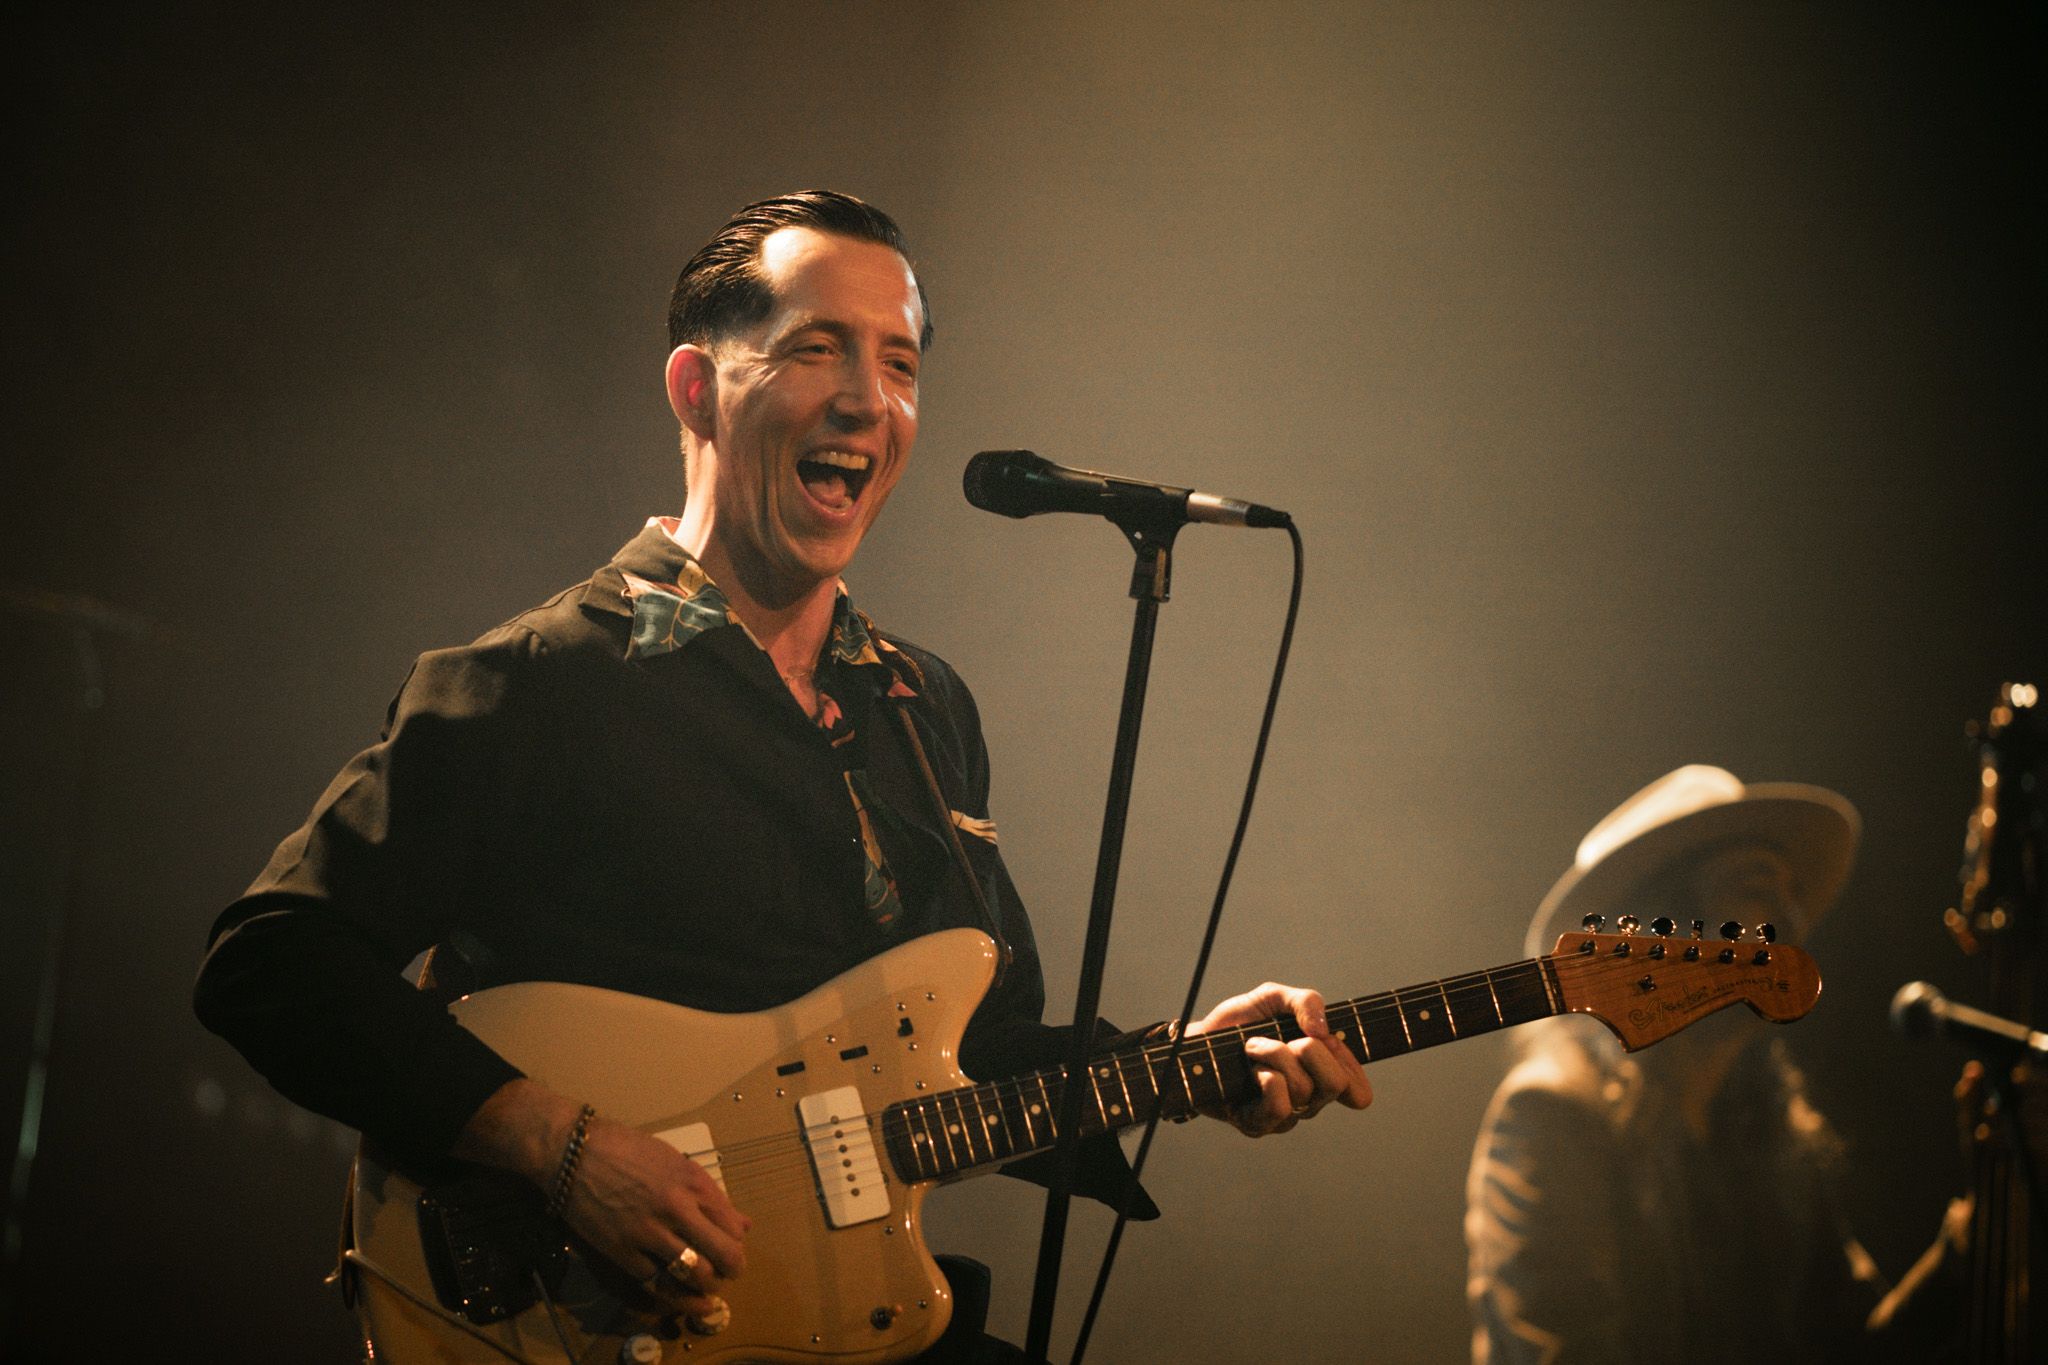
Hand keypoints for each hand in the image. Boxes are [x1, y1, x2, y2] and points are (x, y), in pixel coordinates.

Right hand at [567, 1116, 749, 1320]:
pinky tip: (684, 1299)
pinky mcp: (621, 1251)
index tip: (731, 1248)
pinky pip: (657, 1283)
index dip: (736, 1244)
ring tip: (707, 1288)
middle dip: (731, 1271)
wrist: (573, 1152)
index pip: (732, 1226)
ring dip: (706, 1286)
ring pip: (694, 1273)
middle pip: (723, 1254)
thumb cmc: (626, 1149)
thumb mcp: (675, 1161)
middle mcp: (677, 1208)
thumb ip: (708, 1195)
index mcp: (693, 1182)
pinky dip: (675, 1295)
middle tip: (728, 1275)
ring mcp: (649, 1232)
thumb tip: (742, 1223)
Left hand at [1186, 982, 1372, 1136]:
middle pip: (1337, 1084)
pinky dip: (1266, 1076)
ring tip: (1252, 1047)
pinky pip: (1279, 1105)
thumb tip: (1323, 1031)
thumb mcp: (1272, 998)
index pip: (1357, 1089)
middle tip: (1286, 1039)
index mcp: (1320, 1073)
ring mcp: (1285, 1115)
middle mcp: (1308, 1099)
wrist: (1196, 1039)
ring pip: (1304, 1088)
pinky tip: (1251, 1069)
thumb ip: (1305, 1001)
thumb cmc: (1239, 1022)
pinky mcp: (1259, 1125)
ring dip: (1275, 1055)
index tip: (1328, 1042)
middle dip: (1312, 1050)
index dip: (1353, 1068)